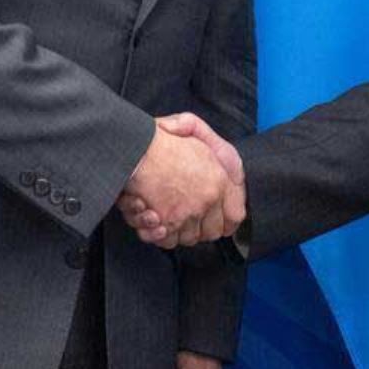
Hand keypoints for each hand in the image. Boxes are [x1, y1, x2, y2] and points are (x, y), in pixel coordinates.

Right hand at [119, 121, 242, 249]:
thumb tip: (220, 161)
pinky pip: (166, 240)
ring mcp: (188, 214)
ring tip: (161, 214)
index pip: (235, 215)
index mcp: (219, 179)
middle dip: (198, 228)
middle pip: (210, 232)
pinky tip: (151, 217)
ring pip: (187, 238)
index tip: (215, 220)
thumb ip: (208, 142)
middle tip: (183, 217)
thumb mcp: (190, 127)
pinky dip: (156, 233)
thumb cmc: (158, 138)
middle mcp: (207, 200)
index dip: (225, 220)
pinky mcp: (166, 223)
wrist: (133, 149)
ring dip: (175, 230)